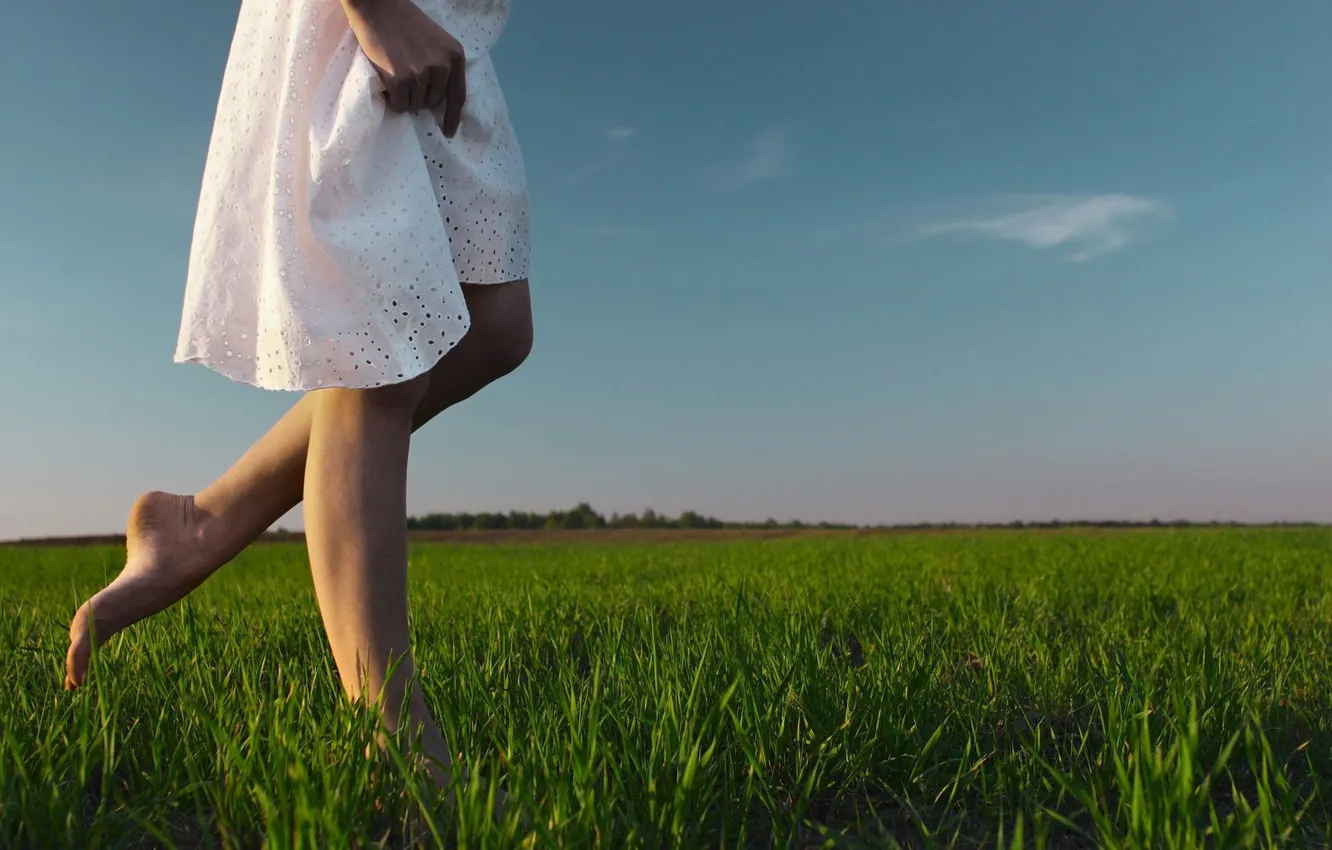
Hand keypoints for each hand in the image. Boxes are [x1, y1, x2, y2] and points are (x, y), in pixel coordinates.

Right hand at [342, 0, 466, 136]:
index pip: (458, 96)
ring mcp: (422, 74)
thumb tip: (438, 99)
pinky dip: (392, 100)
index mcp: (455, 56)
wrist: (378, 6)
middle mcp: (442, 67)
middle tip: (405, 76)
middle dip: (419, 96)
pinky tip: (387, 81)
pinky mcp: (401, 80)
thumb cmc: (404, 22)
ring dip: (404, 97)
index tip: (449, 132)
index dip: (453, 117)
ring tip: (395, 73)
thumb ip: (443, 65)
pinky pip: (399, 105)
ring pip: (415, 105)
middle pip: (432, 102)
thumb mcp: (436, 41)